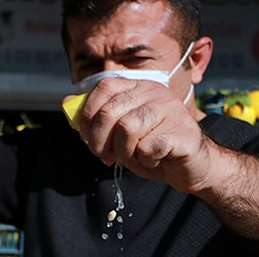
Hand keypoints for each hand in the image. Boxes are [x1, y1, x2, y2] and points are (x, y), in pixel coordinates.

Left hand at [70, 77, 213, 193]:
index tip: (88, 138)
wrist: (192, 167)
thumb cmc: (152, 148)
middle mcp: (156, 92)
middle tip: (106, 156)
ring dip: (123, 151)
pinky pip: (148, 147)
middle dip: (100, 141)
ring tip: (132, 156)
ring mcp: (172, 110)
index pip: (104, 86)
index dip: (88, 114)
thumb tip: (66, 103)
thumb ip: (96, 118)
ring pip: (127, 128)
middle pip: (110, 112)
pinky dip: (145, 160)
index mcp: (139, 87)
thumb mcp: (119, 132)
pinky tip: (154, 159)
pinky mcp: (184, 132)